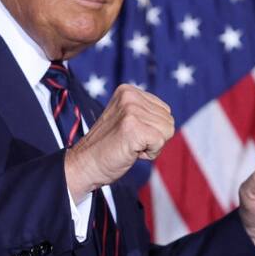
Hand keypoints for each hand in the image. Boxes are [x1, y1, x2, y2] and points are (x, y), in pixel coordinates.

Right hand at [64, 85, 174, 200]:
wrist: (85, 165)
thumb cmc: (107, 147)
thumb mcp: (125, 119)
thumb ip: (144, 112)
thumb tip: (169, 117)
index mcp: (128, 91)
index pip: (164, 110)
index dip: (152, 128)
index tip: (130, 133)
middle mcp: (129, 96)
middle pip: (168, 120)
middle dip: (154, 137)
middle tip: (129, 142)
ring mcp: (131, 111)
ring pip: (168, 131)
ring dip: (152, 145)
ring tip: (129, 146)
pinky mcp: (133, 127)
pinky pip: (161, 142)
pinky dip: (150, 153)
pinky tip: (131, 152)